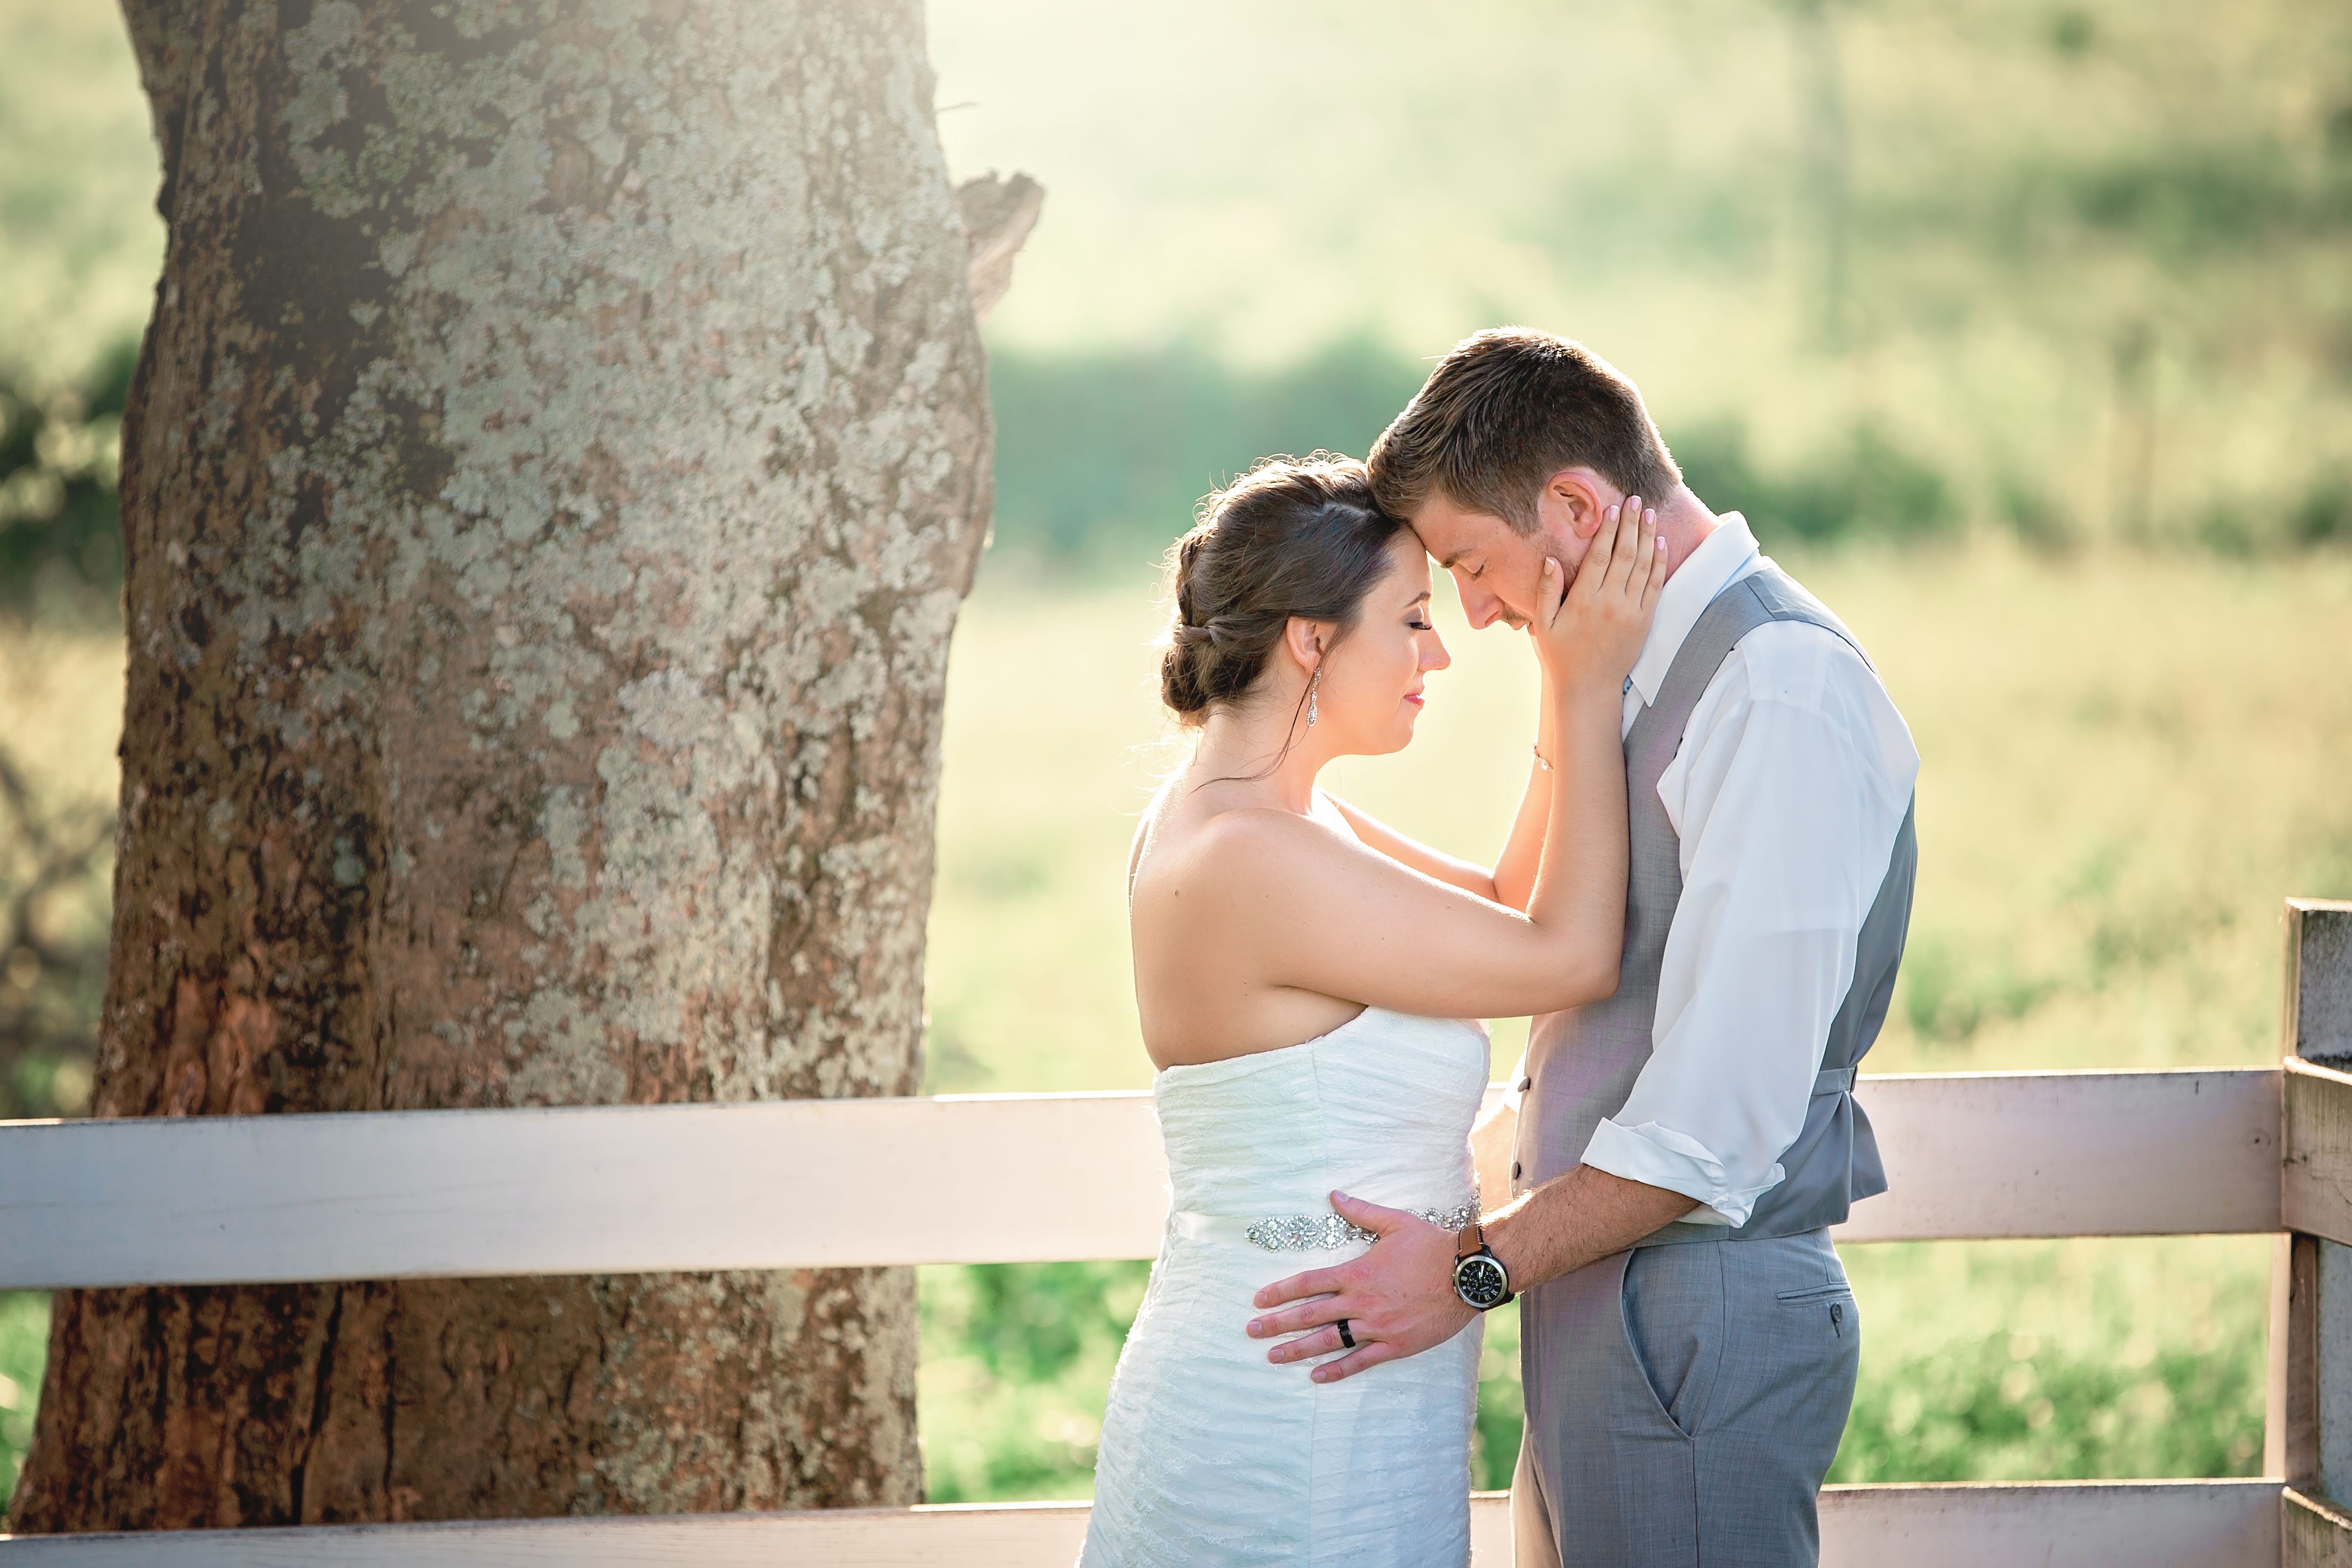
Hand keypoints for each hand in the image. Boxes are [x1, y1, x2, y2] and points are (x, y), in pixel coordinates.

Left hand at [1244, 1192, 1476, 1382]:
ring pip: (1330, 1340)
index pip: (1309, 1283)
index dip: (1281, 1292)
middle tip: (1252, 1332)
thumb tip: (1333, 1194)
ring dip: (1298, 1349)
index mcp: (1357, 1272)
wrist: (1466, 1273)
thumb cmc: (1431, 1245)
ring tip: (1273, 1356)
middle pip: (1310, 1314)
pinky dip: (1338, 1369)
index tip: (1258, 1300)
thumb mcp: (1394, 1222)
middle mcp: (1362, 1301)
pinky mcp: (1396, 1344)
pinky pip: (1361, 1361)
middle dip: (1278, 1324)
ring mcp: (1378, 1326)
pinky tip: (1317, 1375)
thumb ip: (1359, 1211)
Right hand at [1529, 496, 1666, 695]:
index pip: (1599, 556)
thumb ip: (1546, 591)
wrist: (1589, 687)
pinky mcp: (1644, 621)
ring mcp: (1631, 611)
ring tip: (1649, 513)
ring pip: (1643, 565)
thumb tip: (1549, 560)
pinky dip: (1659, 562)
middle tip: (1634, 500)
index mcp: (1584, 600)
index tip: (1612, 509)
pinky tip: (1659, 543)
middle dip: (1630, 524)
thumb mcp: (1544, 624)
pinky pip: (1654, 585)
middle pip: (1624, 554)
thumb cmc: (1561, 655)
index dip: (1607, 530)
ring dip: (1647, 536)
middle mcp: (1610, 602)